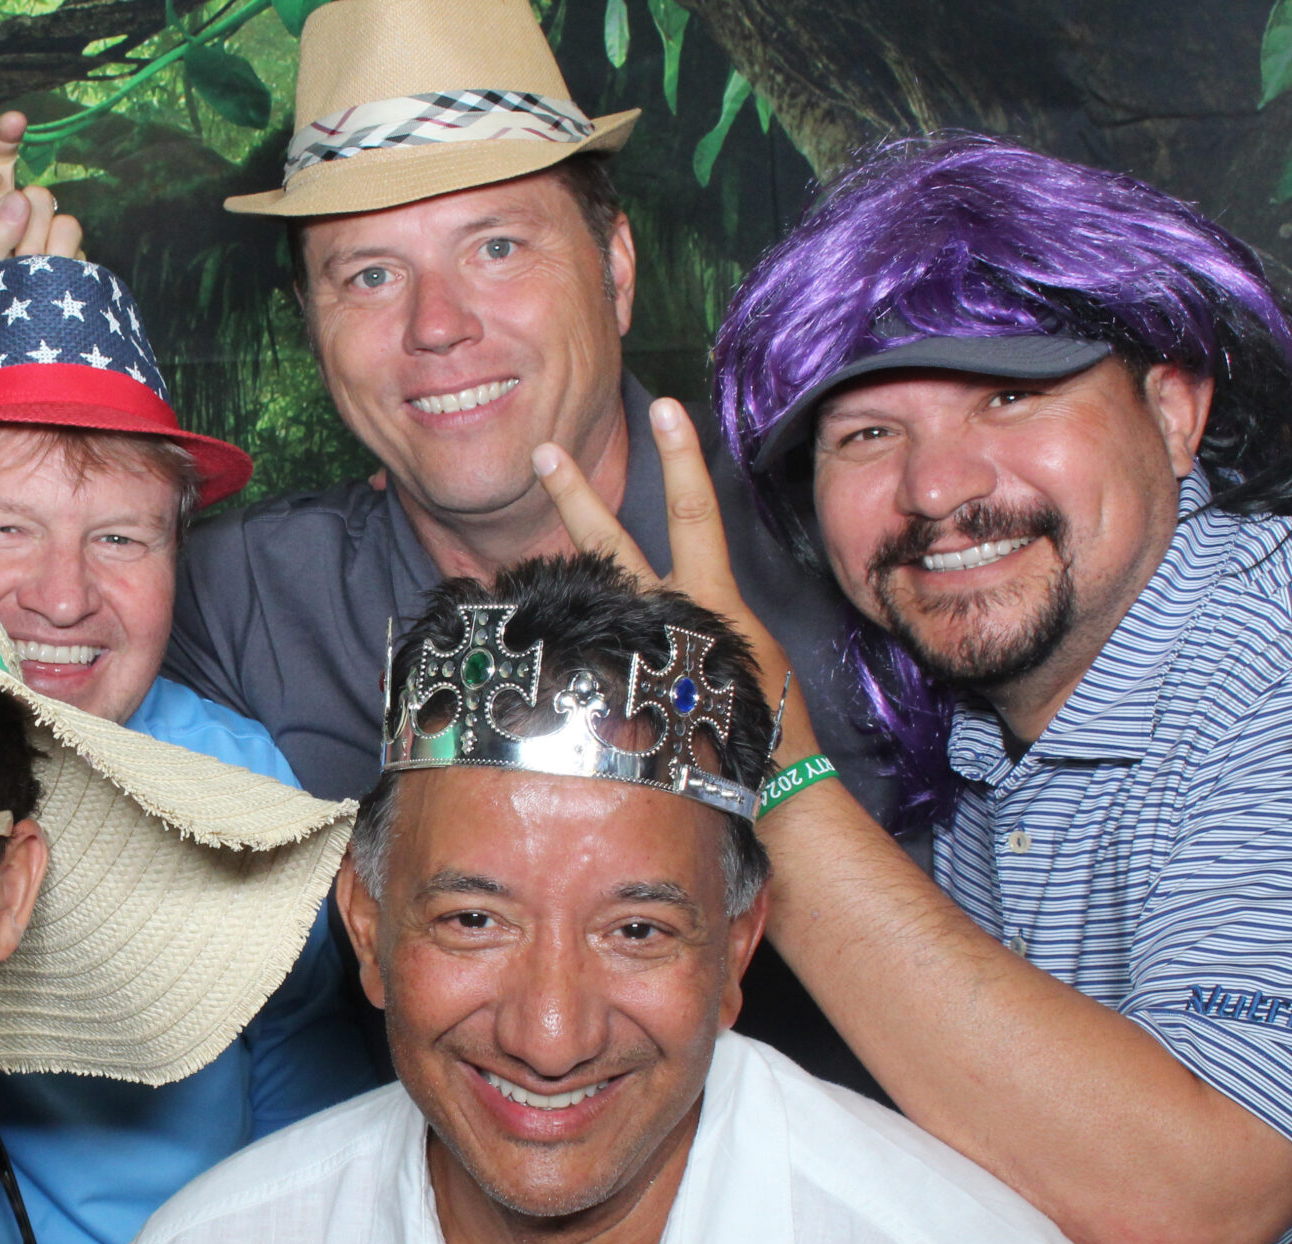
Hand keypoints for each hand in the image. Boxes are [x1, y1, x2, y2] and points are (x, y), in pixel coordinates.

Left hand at [0, 110, 84, 276]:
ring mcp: (30, 223)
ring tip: (26, 271)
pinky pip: (70, 231)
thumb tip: (21, 198)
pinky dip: (60, 254)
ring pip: (45, 199)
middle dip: (11, 172)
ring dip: (38, 235)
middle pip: (9, 169)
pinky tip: (48, 276)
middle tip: (14, 166)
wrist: (11, 348)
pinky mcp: (60, 242)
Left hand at [533, 396, 822, 760]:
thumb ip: (702, 621)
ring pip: (584, 594)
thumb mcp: (738, 654)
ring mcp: (639, 652)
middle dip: (575, 495)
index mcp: (710, 600)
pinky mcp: (616, 690)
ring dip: (548, 565)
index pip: (694, 511)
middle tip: (542, 452)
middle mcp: (671, 615)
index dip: (680, 457)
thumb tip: (665, 606)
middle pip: (614, 544)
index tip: (665, 409)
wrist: (771, 785)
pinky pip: (576, 648)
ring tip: (519, 537)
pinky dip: (550, 633)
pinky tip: (520, 623)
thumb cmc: (761, 720)